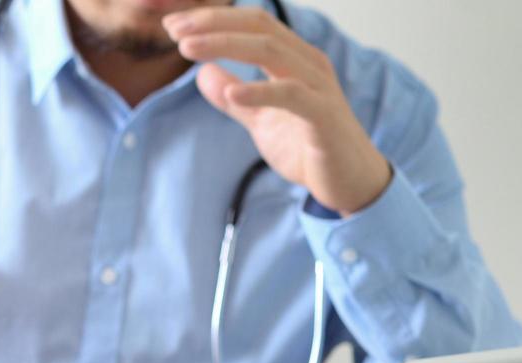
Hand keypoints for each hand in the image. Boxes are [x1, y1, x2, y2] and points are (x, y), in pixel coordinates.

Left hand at [165, 6, 392, 215]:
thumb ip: (234, 98)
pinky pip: (290, 94)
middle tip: (172, 29)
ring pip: (271, 51)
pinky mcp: (323, 115)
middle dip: (213, 24)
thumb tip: (202, 75)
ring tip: (188, 51)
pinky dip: (259, 91)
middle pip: (259, 27)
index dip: (213, 20)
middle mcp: (308, 62)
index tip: (173, 25)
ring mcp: (318, 86)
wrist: (348, 182)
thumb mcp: (261, 120)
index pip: (252, 24)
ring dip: (226, 46)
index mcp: (293, 59)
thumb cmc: (307, 148)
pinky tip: (230, 93)